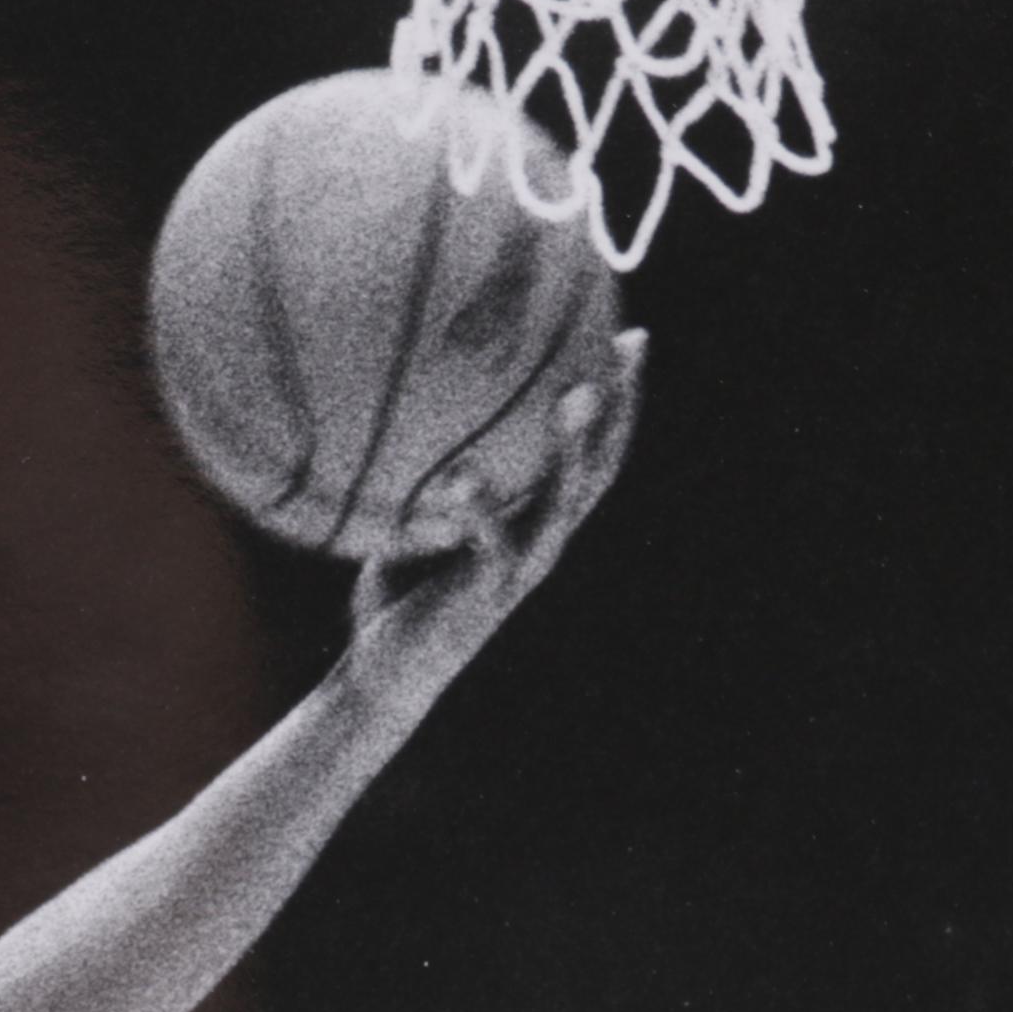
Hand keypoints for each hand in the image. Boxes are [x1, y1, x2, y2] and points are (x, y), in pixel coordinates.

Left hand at [347, 324, 646, 694]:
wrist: (386, 673)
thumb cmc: (394, 594)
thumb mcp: (410, 519)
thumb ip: (415, 470)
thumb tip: (390, 396)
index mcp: (532, 520)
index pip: (588, 452)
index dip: (614, 399)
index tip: (626, 337)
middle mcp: (541, 540)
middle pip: (600, 466)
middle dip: (620, 406)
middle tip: (625, 347)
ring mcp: (521, 569)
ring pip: (565, 503)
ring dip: (572, 450)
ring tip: (575, 397)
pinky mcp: (487, 596)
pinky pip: (491, 546)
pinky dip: (479, 511)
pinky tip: (460, 478)